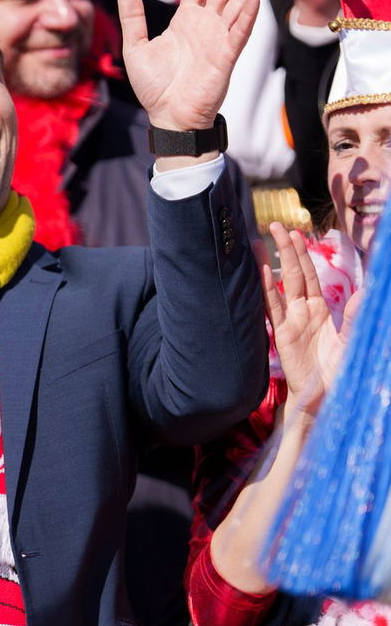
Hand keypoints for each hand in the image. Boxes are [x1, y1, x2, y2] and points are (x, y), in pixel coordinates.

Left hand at [119, 0, 266, 136]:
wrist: (168, 117)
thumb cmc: (154, 87)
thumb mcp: (136, 47)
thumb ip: (133, 17)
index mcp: (186, 20)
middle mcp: (206, 24)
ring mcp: (219, 37)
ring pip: (238, 1)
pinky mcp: (226, 55)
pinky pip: (239, 29)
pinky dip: (247, 11)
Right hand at [258, 226, 357, 417]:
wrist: (327, 400)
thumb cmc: (341, 374)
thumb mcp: (353, 342)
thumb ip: (357, 317)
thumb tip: (368, 292)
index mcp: (320, 311)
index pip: (309, 276)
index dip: (302, 255)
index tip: (296, 233)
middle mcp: (303, 313)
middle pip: (292, 274)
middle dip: (286, 250)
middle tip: (275, 225)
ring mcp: (290, 322)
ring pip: (278, 286)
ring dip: (269, 263)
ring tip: (257, 241)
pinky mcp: (281, 335)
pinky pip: (272, 306)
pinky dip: (265, 288)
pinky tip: (260, 270)